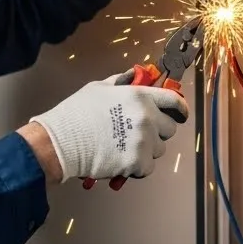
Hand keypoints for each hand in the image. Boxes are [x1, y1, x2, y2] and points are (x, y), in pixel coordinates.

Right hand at [24, 72, 187, 184]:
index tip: (180, 114)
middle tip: (137, 134)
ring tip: (124, 148)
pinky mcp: (137, 162)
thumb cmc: (76, 114)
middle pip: (169, 129)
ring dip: (147, 150)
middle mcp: (147, 117)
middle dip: (157, 132)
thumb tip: (134, 75)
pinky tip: (121, 161)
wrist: (62, 142)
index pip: (174, 100)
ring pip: (159, 149)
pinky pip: (148, 167)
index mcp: (140, 96)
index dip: (180, 108)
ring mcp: (144, 141)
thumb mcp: (98, 88)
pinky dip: (137, 168)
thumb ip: (121, 82)